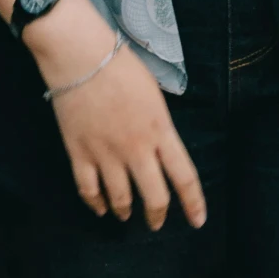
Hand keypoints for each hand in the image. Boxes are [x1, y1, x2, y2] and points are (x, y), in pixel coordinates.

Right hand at [25, 0, 205, 230]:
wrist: (79, 54)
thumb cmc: (120, 64)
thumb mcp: (153, 93)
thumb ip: (159, 124)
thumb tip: (160, 143)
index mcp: (160, 130)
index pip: (184, 177)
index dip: (194, 203)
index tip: (198, 221)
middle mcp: (137, 149)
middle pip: (154, 197)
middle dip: (157, 216)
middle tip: (156, 223)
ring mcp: (106, 154)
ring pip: (121, 199)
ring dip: (125, 211)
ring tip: (125, 215)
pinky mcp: (79, 153)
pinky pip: (88, 190)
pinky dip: (95, 204)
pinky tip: (100, 208)